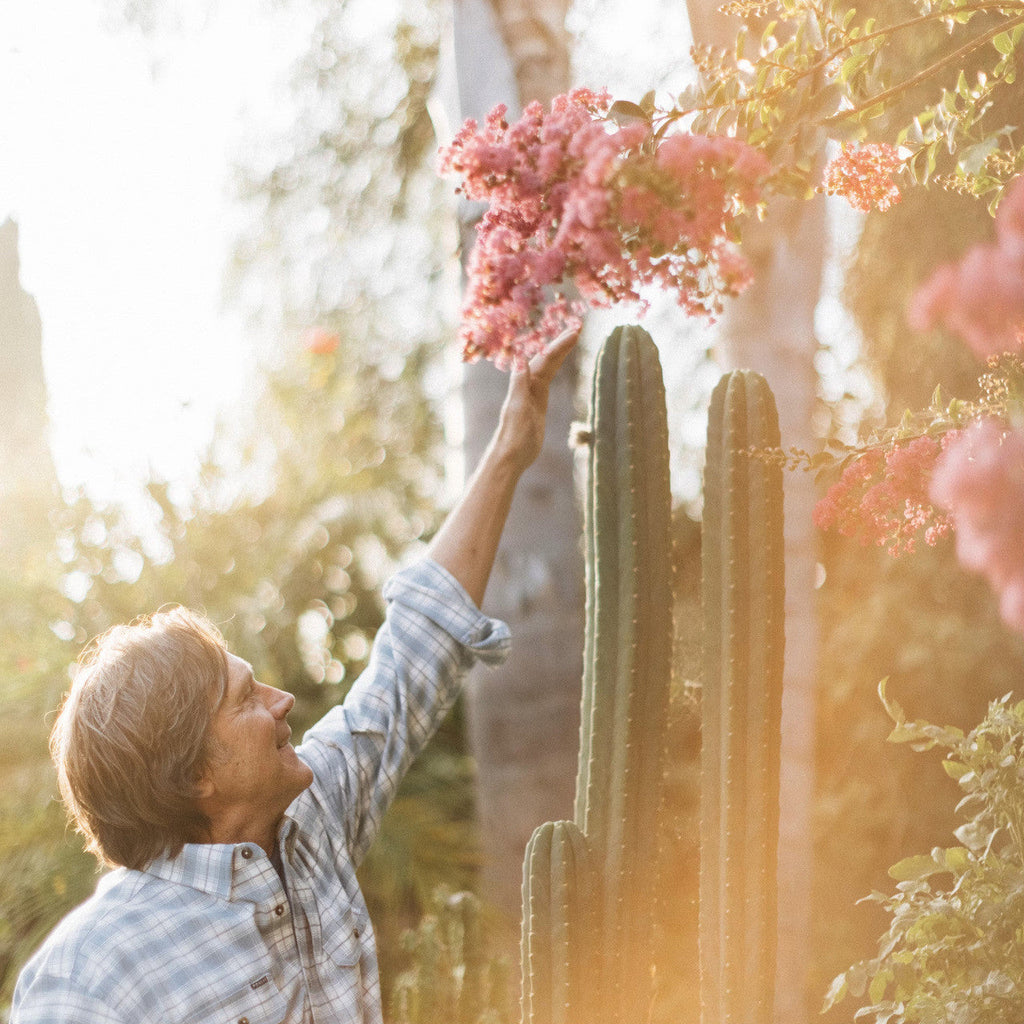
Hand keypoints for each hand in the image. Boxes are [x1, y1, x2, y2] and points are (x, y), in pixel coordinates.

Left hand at [492, 327, 579, 473]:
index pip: (545, 358)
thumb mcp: (518, 408)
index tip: (575, 332)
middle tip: (578, 327)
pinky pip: (547, 378)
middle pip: (547, 358)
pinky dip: (554, 367)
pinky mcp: (537, 403)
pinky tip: (557, 362)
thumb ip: (519, 382)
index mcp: (524, 383)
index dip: (560, 344)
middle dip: (561, 343)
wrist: (511, 455)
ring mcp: (532, 393)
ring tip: (572, 337)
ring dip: (559, 352)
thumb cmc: (514, 434)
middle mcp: (527, 384)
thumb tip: (521, 357)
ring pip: (548, 366)